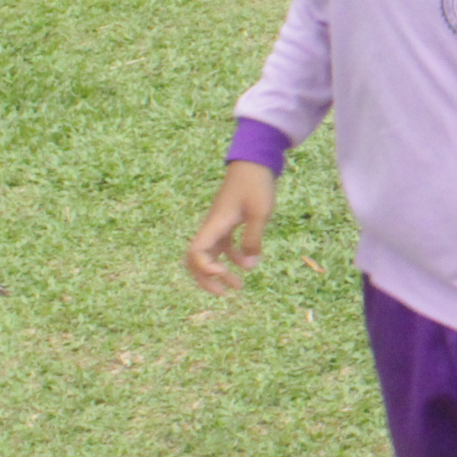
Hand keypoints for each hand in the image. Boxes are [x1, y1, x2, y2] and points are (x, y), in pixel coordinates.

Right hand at [186, 162, 276, 293]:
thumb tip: (248, 267)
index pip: (196, 253)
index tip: (225, 274)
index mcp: (215, 225)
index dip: (205, 269)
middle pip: (195, 259)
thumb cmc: (256, 185)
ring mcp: (219, 226)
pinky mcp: (228, 223)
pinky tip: (247, 263)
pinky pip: (223, 247)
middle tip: (224, 293)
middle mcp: (212, 227)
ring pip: (209, 255)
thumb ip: (253, 240)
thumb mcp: (260, 213)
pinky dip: (231, 258)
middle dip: (206, 279)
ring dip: (219, 272)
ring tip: (238, 287)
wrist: (255, 163)